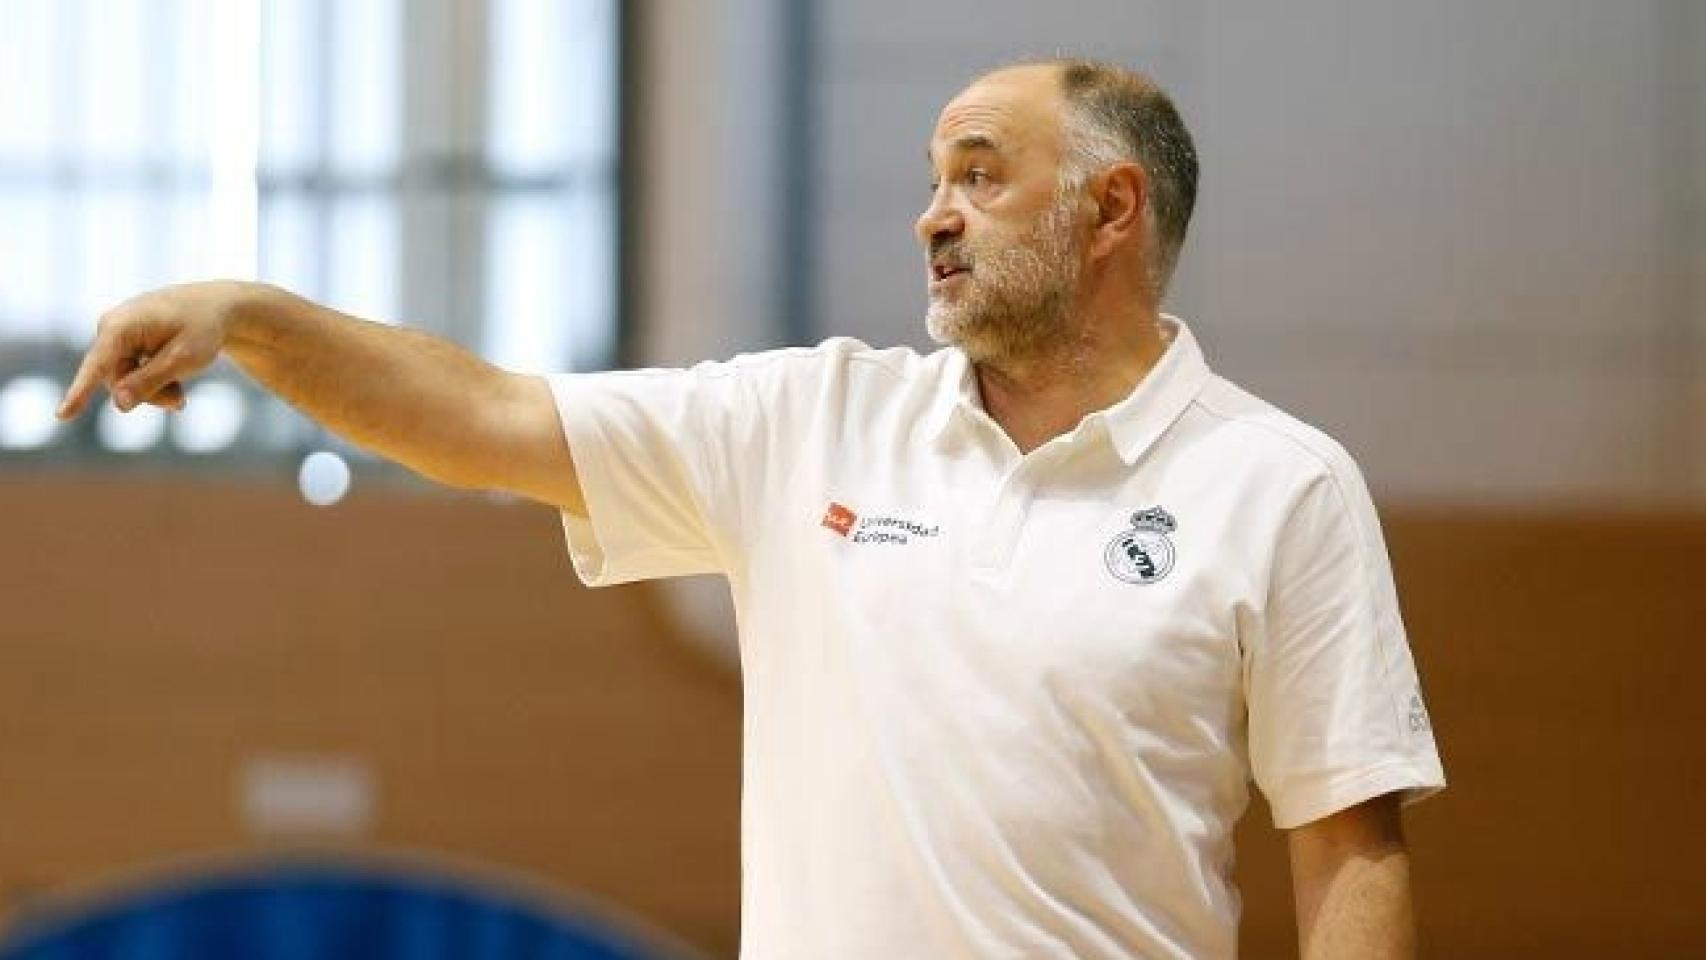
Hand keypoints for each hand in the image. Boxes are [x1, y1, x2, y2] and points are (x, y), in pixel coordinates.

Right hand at [56, 280, 255, 419]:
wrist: (216, 305)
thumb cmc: (202, 328)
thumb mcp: (183, 358)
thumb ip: (150, 382)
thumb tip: (119, 404)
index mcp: (121, 325)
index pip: (97, 365)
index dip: (80, 392)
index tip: (62, 416)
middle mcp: (110, 327)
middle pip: (116, 380)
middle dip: (148, 395)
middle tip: (180, 403)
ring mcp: (116, 335)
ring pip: (124, 381)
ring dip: (154, 392)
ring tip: (181, 396)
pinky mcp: (124, 342)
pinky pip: (130, 373)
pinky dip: (153, 382)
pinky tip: (174, 387)